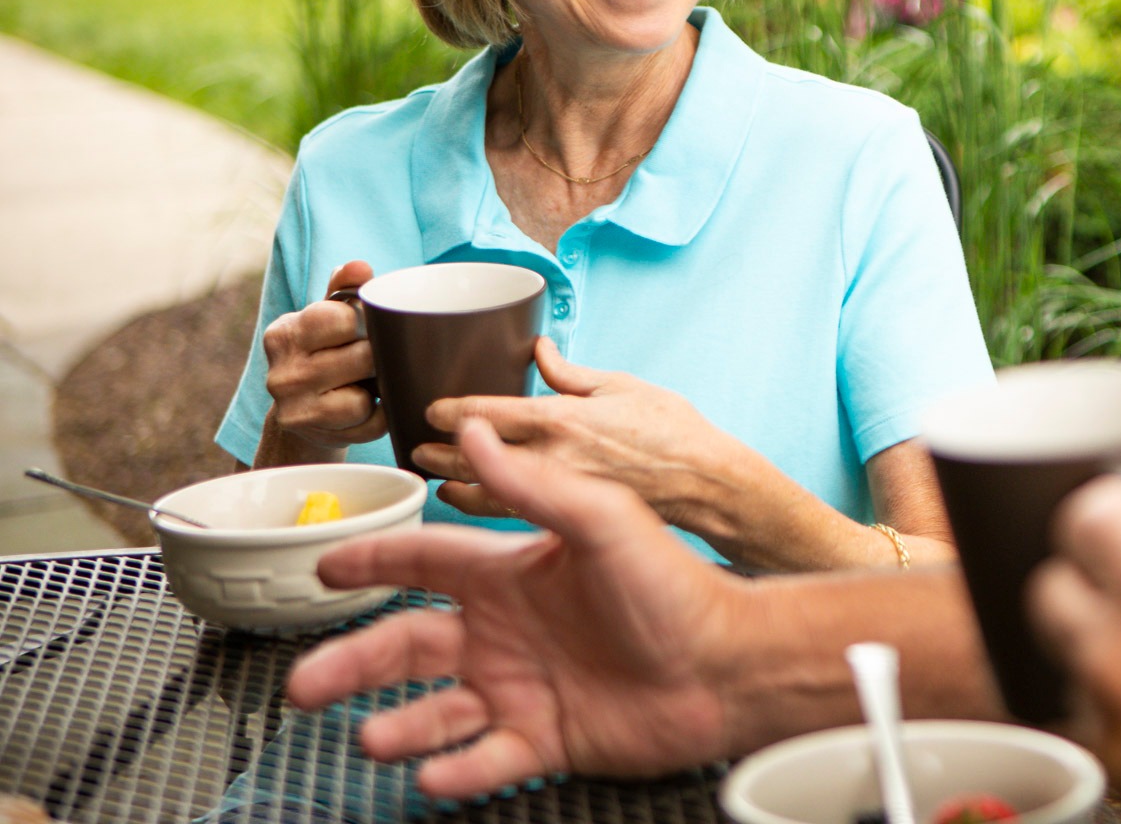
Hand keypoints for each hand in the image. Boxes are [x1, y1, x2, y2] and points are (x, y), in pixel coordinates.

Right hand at [259, 260, 384, 458]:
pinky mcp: (313, 434)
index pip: (340, 318)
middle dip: (378, 356)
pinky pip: (369, 423)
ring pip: (363, 395)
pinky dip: (378, 415)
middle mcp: (282, 372)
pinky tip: (369, 406)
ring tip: (369, 381)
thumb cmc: (325, 351)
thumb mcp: (329, 316)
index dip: (365, 320)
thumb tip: (360, 266)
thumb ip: (345, 288)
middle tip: (376, 356)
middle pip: (361, 357)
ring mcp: (293, 407)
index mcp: (285, 333)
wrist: (303, 412)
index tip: (367, 325)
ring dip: (376, 388)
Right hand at [285, 419, 749, 796]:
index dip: (375, 560)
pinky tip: (433, 776)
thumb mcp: (602, 520)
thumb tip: (475, 429)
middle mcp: (507, 630)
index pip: (426, 560)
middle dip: (353, 663)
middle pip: (407, 645)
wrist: (728, 664)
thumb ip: (533, 482)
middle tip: (306, 684)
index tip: (325, 565)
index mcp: (513, 572)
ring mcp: (523, 687)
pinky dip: (455, 772)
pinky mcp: (546, 738)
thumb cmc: (675, 585)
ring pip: (435, 712)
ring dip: (398, 726)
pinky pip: (485, 760)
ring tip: (370, 738)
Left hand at [416, 339, 741, 532]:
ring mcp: (557, 494)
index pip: (488, 415)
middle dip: (440, 453)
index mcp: (562, 418)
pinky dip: (485, 506)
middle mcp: (552, 459)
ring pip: (486, 494)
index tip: (431, 410)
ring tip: (434, 478)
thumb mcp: (622, 385)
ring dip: (454, 485)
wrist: (706, 483)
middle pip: (476, 458)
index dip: (451, 413)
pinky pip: (513, 513)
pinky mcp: (569, 517)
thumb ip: (570, 373)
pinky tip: (474, 502)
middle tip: (416, 446)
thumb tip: (538, 349)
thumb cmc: (673, 431)